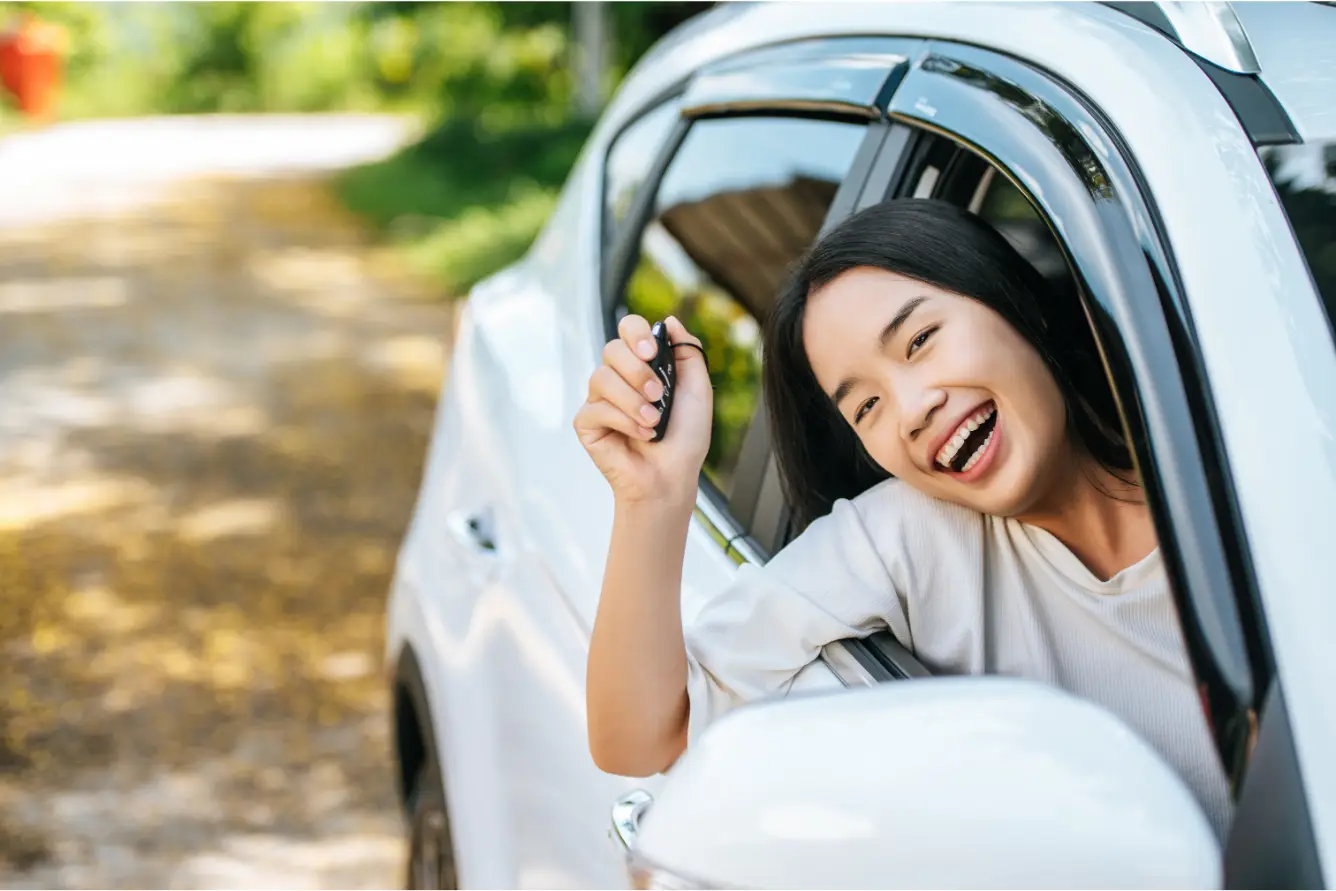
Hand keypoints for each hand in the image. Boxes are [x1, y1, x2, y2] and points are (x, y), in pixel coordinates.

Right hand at [573, 314, 712, 504]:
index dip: (636, 333)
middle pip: (612, 348)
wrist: (672, 476)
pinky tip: (641, 435)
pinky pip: (596, 408)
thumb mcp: (698, 390)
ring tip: (653, 422)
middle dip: (637, 371)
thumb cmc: (685, 438)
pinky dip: (623, 421)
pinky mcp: (587, 422)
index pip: (629, 328)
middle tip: (657, 395)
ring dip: (633, 401)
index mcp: (643, 365)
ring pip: (602, 377)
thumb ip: (687, 353)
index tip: (652, 352)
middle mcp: (619, 377)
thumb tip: (670, 321)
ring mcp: (600, 399)